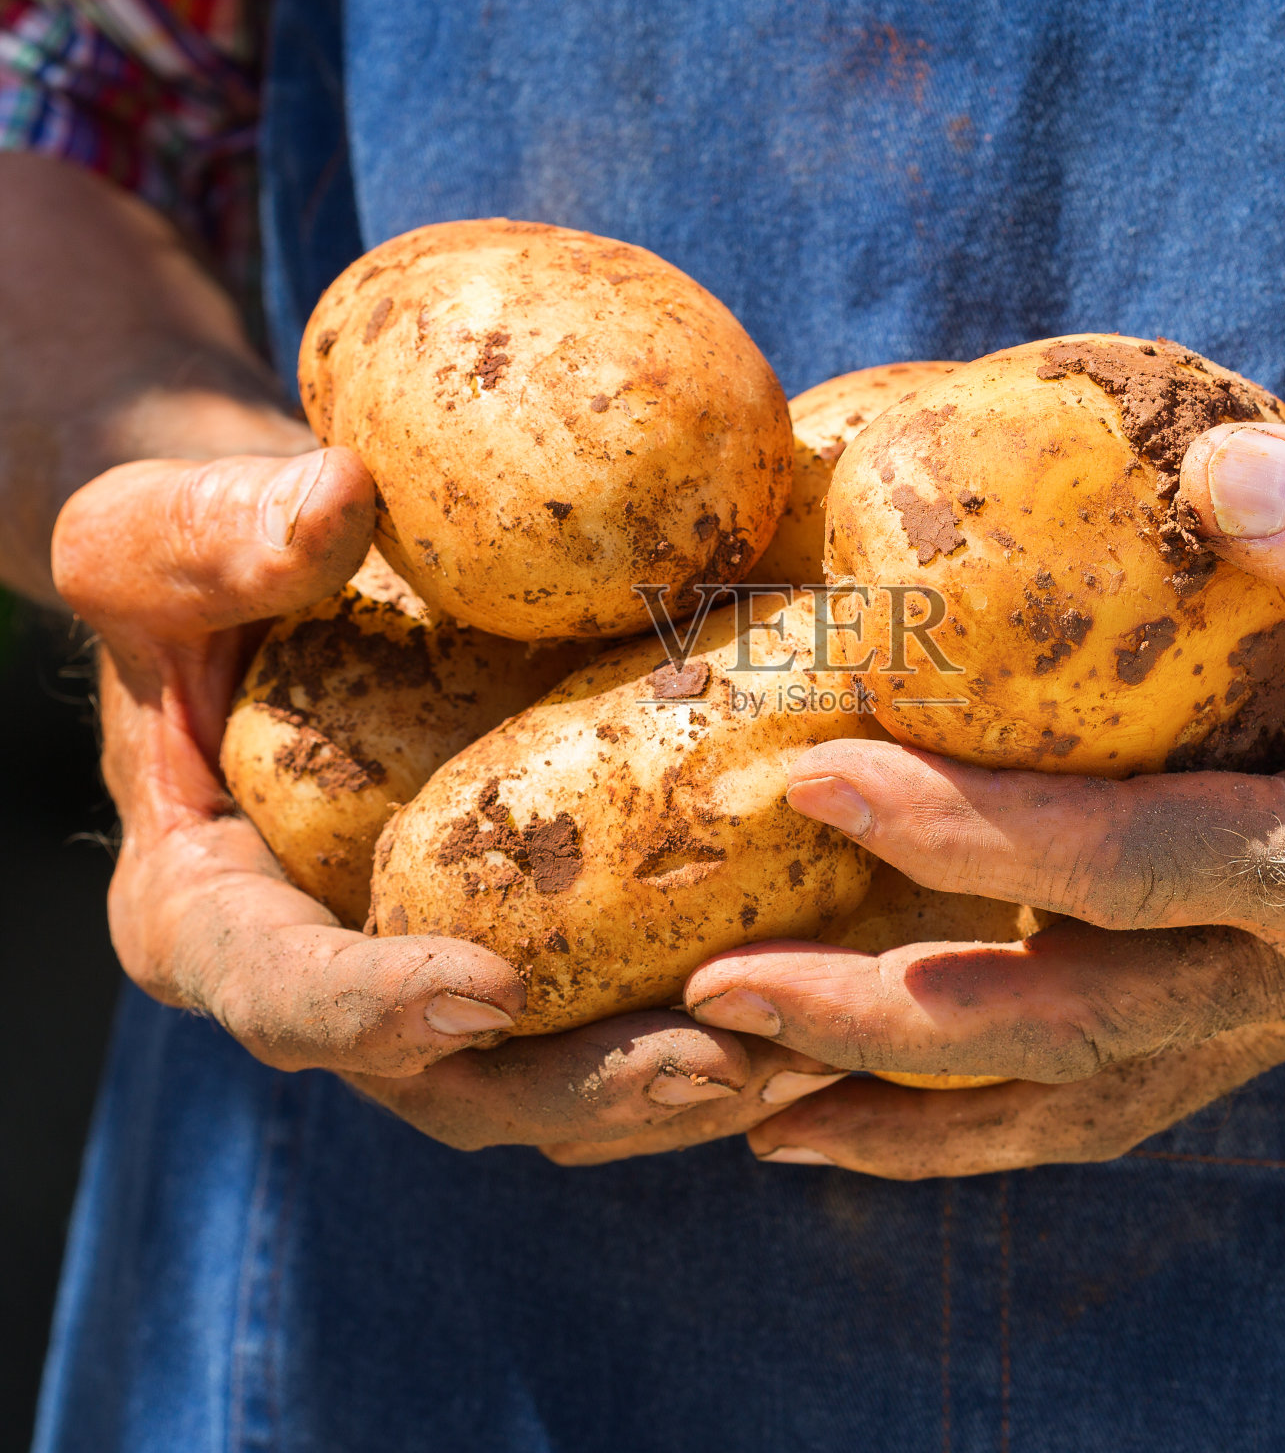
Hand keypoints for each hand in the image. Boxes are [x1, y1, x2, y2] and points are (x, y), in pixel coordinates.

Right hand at [54, 450, 839, 1158]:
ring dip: (683, 1079)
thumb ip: (213, 538)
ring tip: (814, 1044)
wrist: (281, 592)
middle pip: (454, 1081)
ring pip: (558, 1073)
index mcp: (213, 916)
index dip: (375, 1012)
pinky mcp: (531, 937)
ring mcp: (442, 970)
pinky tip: (826, 973)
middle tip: (720, 1062)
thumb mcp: (155, 537)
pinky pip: (618, 1002)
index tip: (486, 989)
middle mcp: (337, 978)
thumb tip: (336, 503)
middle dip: (588, 1084)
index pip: (279, 994)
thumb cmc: (200, 571)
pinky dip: (716, 1005)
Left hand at [683, 425, 1284, 1176]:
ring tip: (755, 1114)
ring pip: (1080, 1097)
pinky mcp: (1257, 997)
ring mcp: (1283, 1005)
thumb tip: (1219, 477)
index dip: (970, 833)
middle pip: (1072, 1028)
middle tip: (713, 998)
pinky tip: (878, 1100)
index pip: (1137, 863)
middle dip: (883, 1020)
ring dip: (914, 1116)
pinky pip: (1109, 1080)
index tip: (810, 778)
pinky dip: (987, 1108)